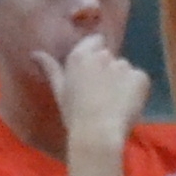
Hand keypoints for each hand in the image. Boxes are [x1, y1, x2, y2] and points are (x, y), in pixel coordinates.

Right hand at [44, 29, 151, 147]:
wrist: (98, 135)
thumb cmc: (74, 115)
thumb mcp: (60, 91)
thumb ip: (51, 68)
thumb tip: (35, 53)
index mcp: (80, 56)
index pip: (96, 41)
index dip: (96, 56)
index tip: (93, 73)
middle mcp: (103, 55)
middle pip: (110, 57)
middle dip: (108, 70)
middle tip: (102, 93)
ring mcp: (124, 65)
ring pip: (125, 69)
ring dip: (122, 80)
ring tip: (115, 103)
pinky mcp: (141, 77)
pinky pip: (139, 80)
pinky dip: (136, 90)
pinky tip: (127, 105)